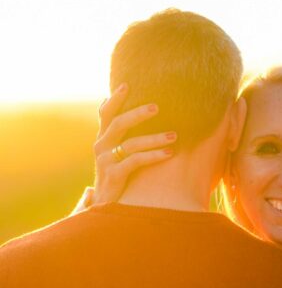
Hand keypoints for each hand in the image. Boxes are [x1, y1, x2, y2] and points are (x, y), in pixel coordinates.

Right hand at [92, 83, 176, 203]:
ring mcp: (105, 161)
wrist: (106, 202)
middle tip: (157, 107)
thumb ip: (123, 136)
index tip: (127, 85)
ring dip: (154, 138)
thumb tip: (138, 116)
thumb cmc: (117, 173)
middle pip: (118, 124)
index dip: (114, 99)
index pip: (105, 114)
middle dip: (137, 114)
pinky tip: (168, 153)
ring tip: (174, 136)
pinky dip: (153, 156)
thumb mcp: (117, 153)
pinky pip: (135, 161)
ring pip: (130, 144)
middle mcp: (101, 146)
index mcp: (103, 138)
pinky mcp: (113, 175)